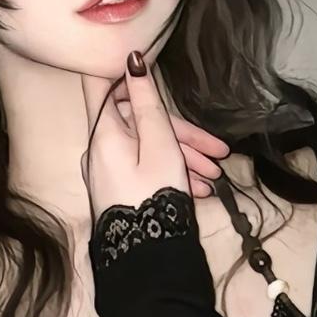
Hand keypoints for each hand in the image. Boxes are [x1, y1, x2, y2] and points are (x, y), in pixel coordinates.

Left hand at [79, 51, 229, 223]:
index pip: (102, 85)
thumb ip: (147, 102)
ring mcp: (107, 171)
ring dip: (183, 157)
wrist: (145, 256)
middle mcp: (99, 149)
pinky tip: (198, 189)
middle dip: (181, 133)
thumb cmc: (153, 197)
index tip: (143, 61)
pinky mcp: (116, 188)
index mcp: (104, 133)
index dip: (122, 70)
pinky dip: (170, 172)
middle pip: (140, 123)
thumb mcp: (159, 144)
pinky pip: (144, 168)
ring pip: (147, 148)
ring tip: (214, 176)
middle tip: (216, 152)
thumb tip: (131, 60)